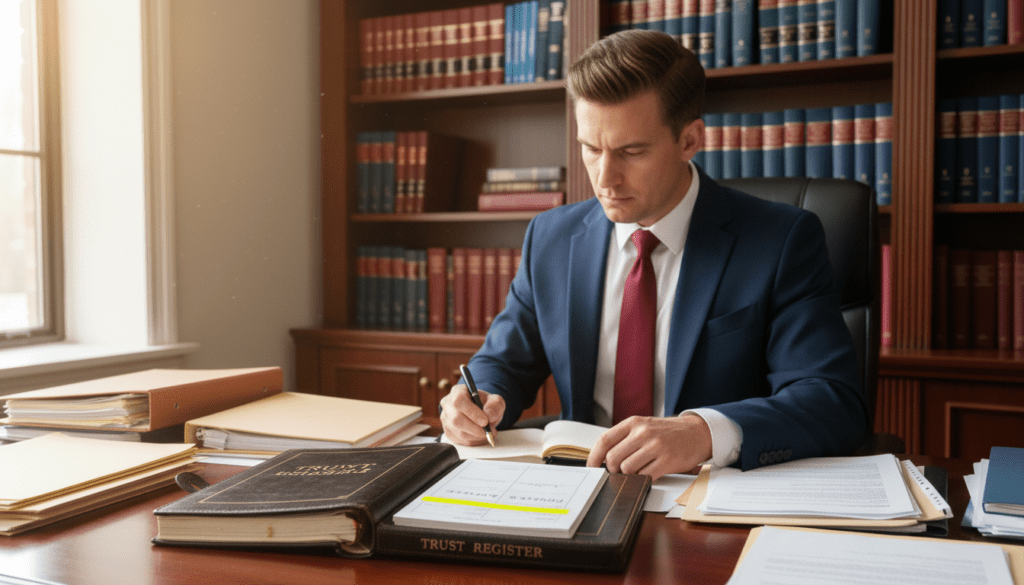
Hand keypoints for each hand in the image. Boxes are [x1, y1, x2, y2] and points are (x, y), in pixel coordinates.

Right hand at [439, 383, 504, 445]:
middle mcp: (448, 405)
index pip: (459, 401)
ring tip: (488, 434)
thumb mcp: (495, 400)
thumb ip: (495, 405)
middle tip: (489, 431)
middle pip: (456, 419)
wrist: (481, 412)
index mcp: (457, 392)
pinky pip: (459, 440)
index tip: (485, 421)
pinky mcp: (448, 432)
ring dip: (476, 436)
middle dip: (475, 428)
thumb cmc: (485, 404)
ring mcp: (446, 419)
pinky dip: (473, 441)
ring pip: (458, 432)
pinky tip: (480, 437)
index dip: (472, 412)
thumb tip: (489, 415)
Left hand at [585, 413, 711, 480]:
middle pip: (613, 458)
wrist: (697, 432)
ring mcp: (656, 446)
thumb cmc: (668, 433)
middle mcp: (643, 432)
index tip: (592, 467)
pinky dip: (642, 479)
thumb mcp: (644, 426)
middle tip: (619, 471)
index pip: (605, 440)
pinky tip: (648, 474)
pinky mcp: (667, 460)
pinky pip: (645, 476)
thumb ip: (625, 438)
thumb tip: (603, 459)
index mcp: (634, 422)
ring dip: (628, 475)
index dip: (594, 457)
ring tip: (637, 471)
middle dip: (613, 469)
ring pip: (627, 468)